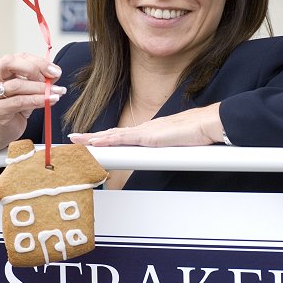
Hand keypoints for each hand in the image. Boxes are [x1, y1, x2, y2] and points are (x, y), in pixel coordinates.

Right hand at [0, 52, 65, 152]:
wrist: (4, 129)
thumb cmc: (16, 106)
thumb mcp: (29, 89)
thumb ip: (41, 79)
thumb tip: (56, 72)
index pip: (18, 57)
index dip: (39, 62)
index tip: (56, 71)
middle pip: (10, 63)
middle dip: (35, 70)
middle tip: (53, 78)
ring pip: (18, 85)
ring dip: (42, 88)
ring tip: (58, 92)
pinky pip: (20, 102)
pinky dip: (39, 100)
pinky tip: (51, 101)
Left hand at [68, 103, 223, 146]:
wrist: (207, 124)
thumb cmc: (198, 134)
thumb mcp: (177, 146)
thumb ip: (167, 151)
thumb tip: (165, 158)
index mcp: (150, 132)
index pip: (122, 135)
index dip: (106, 138)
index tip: (93, 140)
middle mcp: (144, 130)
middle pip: (112, 134)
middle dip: (92, 137)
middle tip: (75, 139)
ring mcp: (145, 132)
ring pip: (113, 135)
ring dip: (93, 138)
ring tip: (76, 140)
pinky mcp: (148, 136)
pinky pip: (123, 139)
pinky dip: (107, 140)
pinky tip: (95, 142)